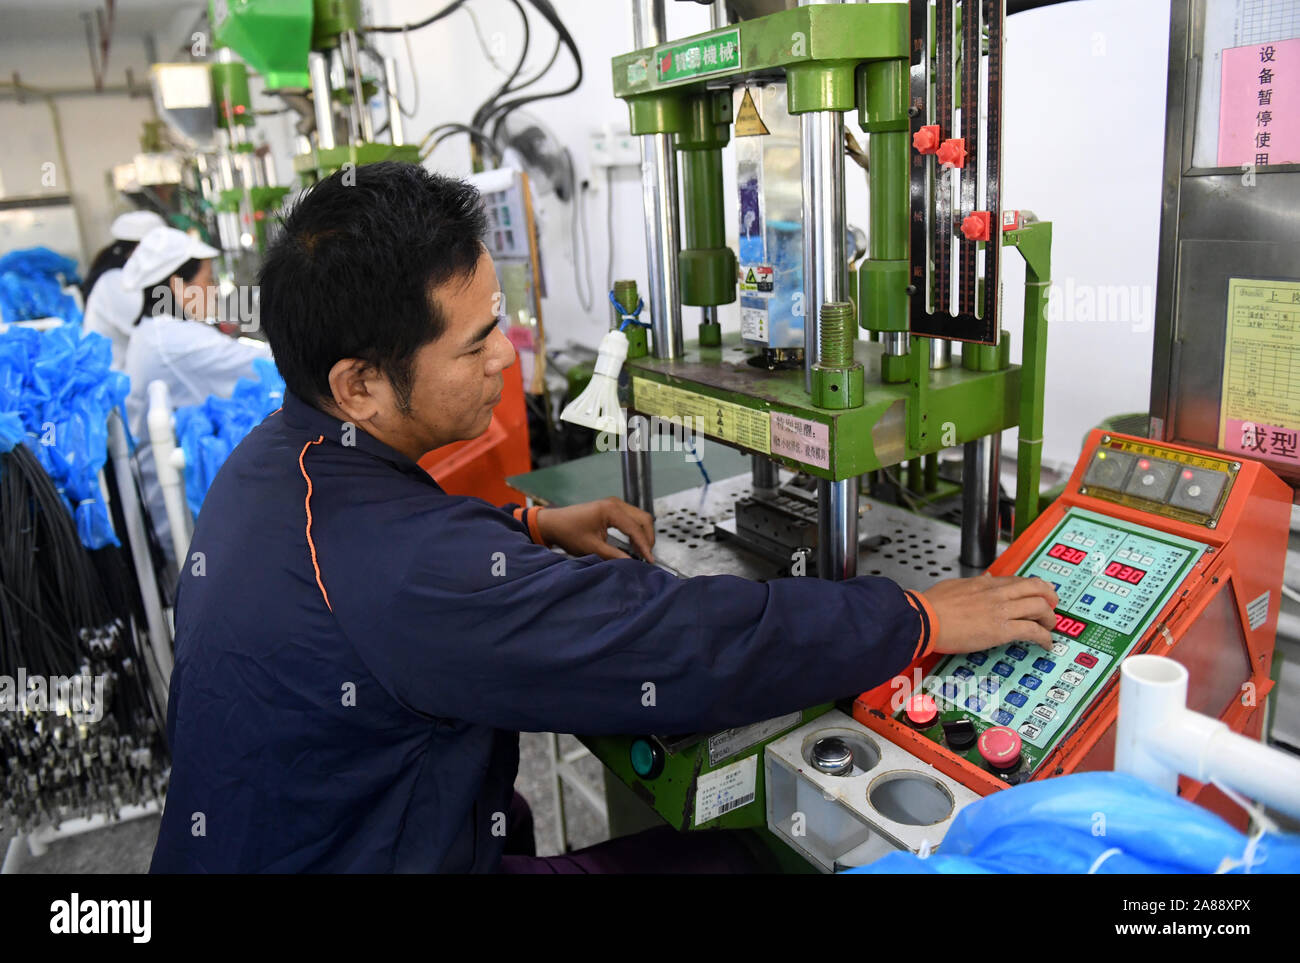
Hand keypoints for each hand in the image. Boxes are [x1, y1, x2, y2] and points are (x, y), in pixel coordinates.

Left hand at [536, 497, 655, 562]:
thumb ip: (614, 555)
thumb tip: (632, 563)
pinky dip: (636, 530)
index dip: (644, 546)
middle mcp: (615, 503)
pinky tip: (634, 544)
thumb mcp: (591, 547)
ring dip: (643, 534)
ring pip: (639, 517)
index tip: (649, 560)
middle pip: (643, 519)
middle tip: (647, 556)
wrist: (552, 523)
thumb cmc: (567, 532)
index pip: (635, 528)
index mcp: (610, 510)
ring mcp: (614, 504)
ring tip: (642, 552)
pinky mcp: (612, 509)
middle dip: (648, 538)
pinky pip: (632, 518)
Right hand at [921, 574, 1058, 654]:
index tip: (1040, 592)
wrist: (924, 619)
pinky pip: (1032, 630)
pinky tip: (1046, 643)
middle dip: (1050, 598)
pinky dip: (1044, 637)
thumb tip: (986, 577)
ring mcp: (1001, 610)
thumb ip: (974, 582)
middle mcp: (997, 593)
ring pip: (1039, 607)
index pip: (1018, 580)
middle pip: (1036, 588)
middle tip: (1052, 607)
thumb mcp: (955, 585)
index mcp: (985, 583)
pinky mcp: (1001, 629)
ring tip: (1050, 627)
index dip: (1034, 586)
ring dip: (1049, 618)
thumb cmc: (932, 605)